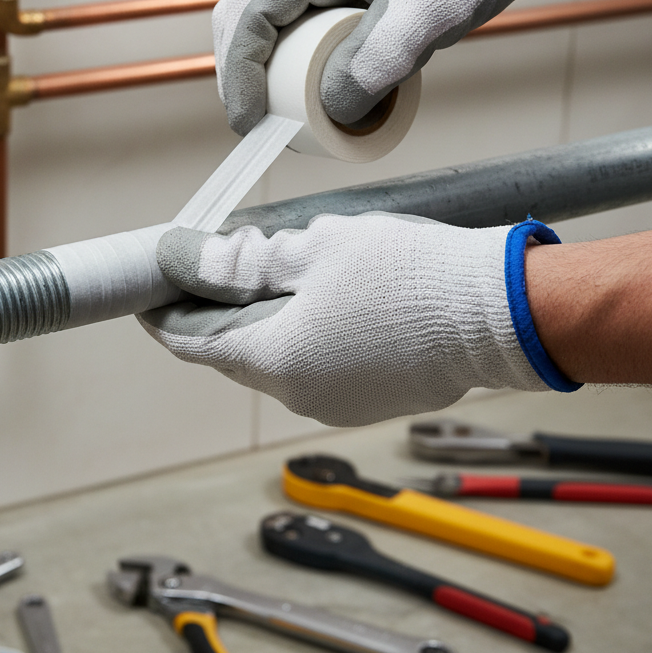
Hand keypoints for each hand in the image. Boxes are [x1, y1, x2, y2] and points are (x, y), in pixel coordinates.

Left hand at [140, 214, 569, 427]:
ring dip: (261, 323)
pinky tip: (313, 302)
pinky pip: (314, 368)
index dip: (164, 314)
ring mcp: (336, 404)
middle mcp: (299, 395)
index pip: (193, 343)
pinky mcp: (369, 402)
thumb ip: (243, 261)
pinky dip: (300, 338)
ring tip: (266, 275)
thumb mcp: (315, 248)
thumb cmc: (410, 274)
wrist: (501, 312)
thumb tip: (186, 259)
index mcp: (275, 359)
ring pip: (276, 360)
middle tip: (208, 269)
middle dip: (214, 313)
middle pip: (233, 353)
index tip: (150, 289)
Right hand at [213, 0, 598, 134]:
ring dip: (260, 66)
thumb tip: (332, 111)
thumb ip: (380, 61)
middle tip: (257, 124)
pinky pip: (293, 18)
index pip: (250, 12)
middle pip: (243, 14)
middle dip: (240, 73)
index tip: (250, 120)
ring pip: (264, 17)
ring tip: (276, 113)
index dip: (239, 71)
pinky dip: (287, 57)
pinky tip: (304, 87)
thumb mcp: (431, 13)